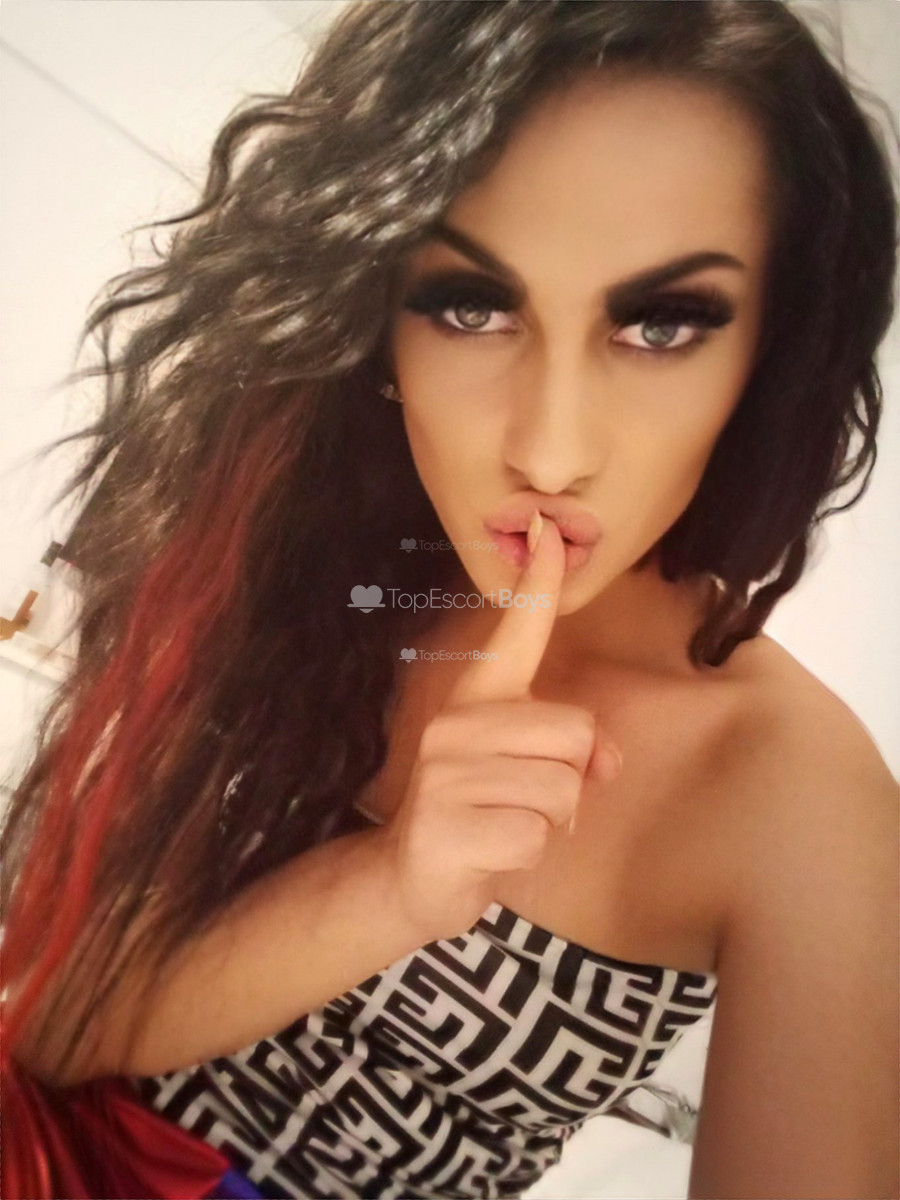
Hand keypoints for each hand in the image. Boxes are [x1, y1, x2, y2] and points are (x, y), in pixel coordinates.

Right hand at [379, 513, 622, 943]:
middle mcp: (457, 722)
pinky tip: (490, 854)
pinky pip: (534, 835)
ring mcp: (445, 772)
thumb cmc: (482, 814)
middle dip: (572, 780)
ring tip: (508, 827)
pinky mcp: (445, 825)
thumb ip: (574, 755)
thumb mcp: (530, 777)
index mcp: (479, 700)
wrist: (409, 878)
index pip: (517, 632)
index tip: (548, 527)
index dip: (537, 583)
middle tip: (526, 803)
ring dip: (552, 823)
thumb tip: (607, 760)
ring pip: (562, 789)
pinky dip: (528, 855)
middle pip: (575, 733)